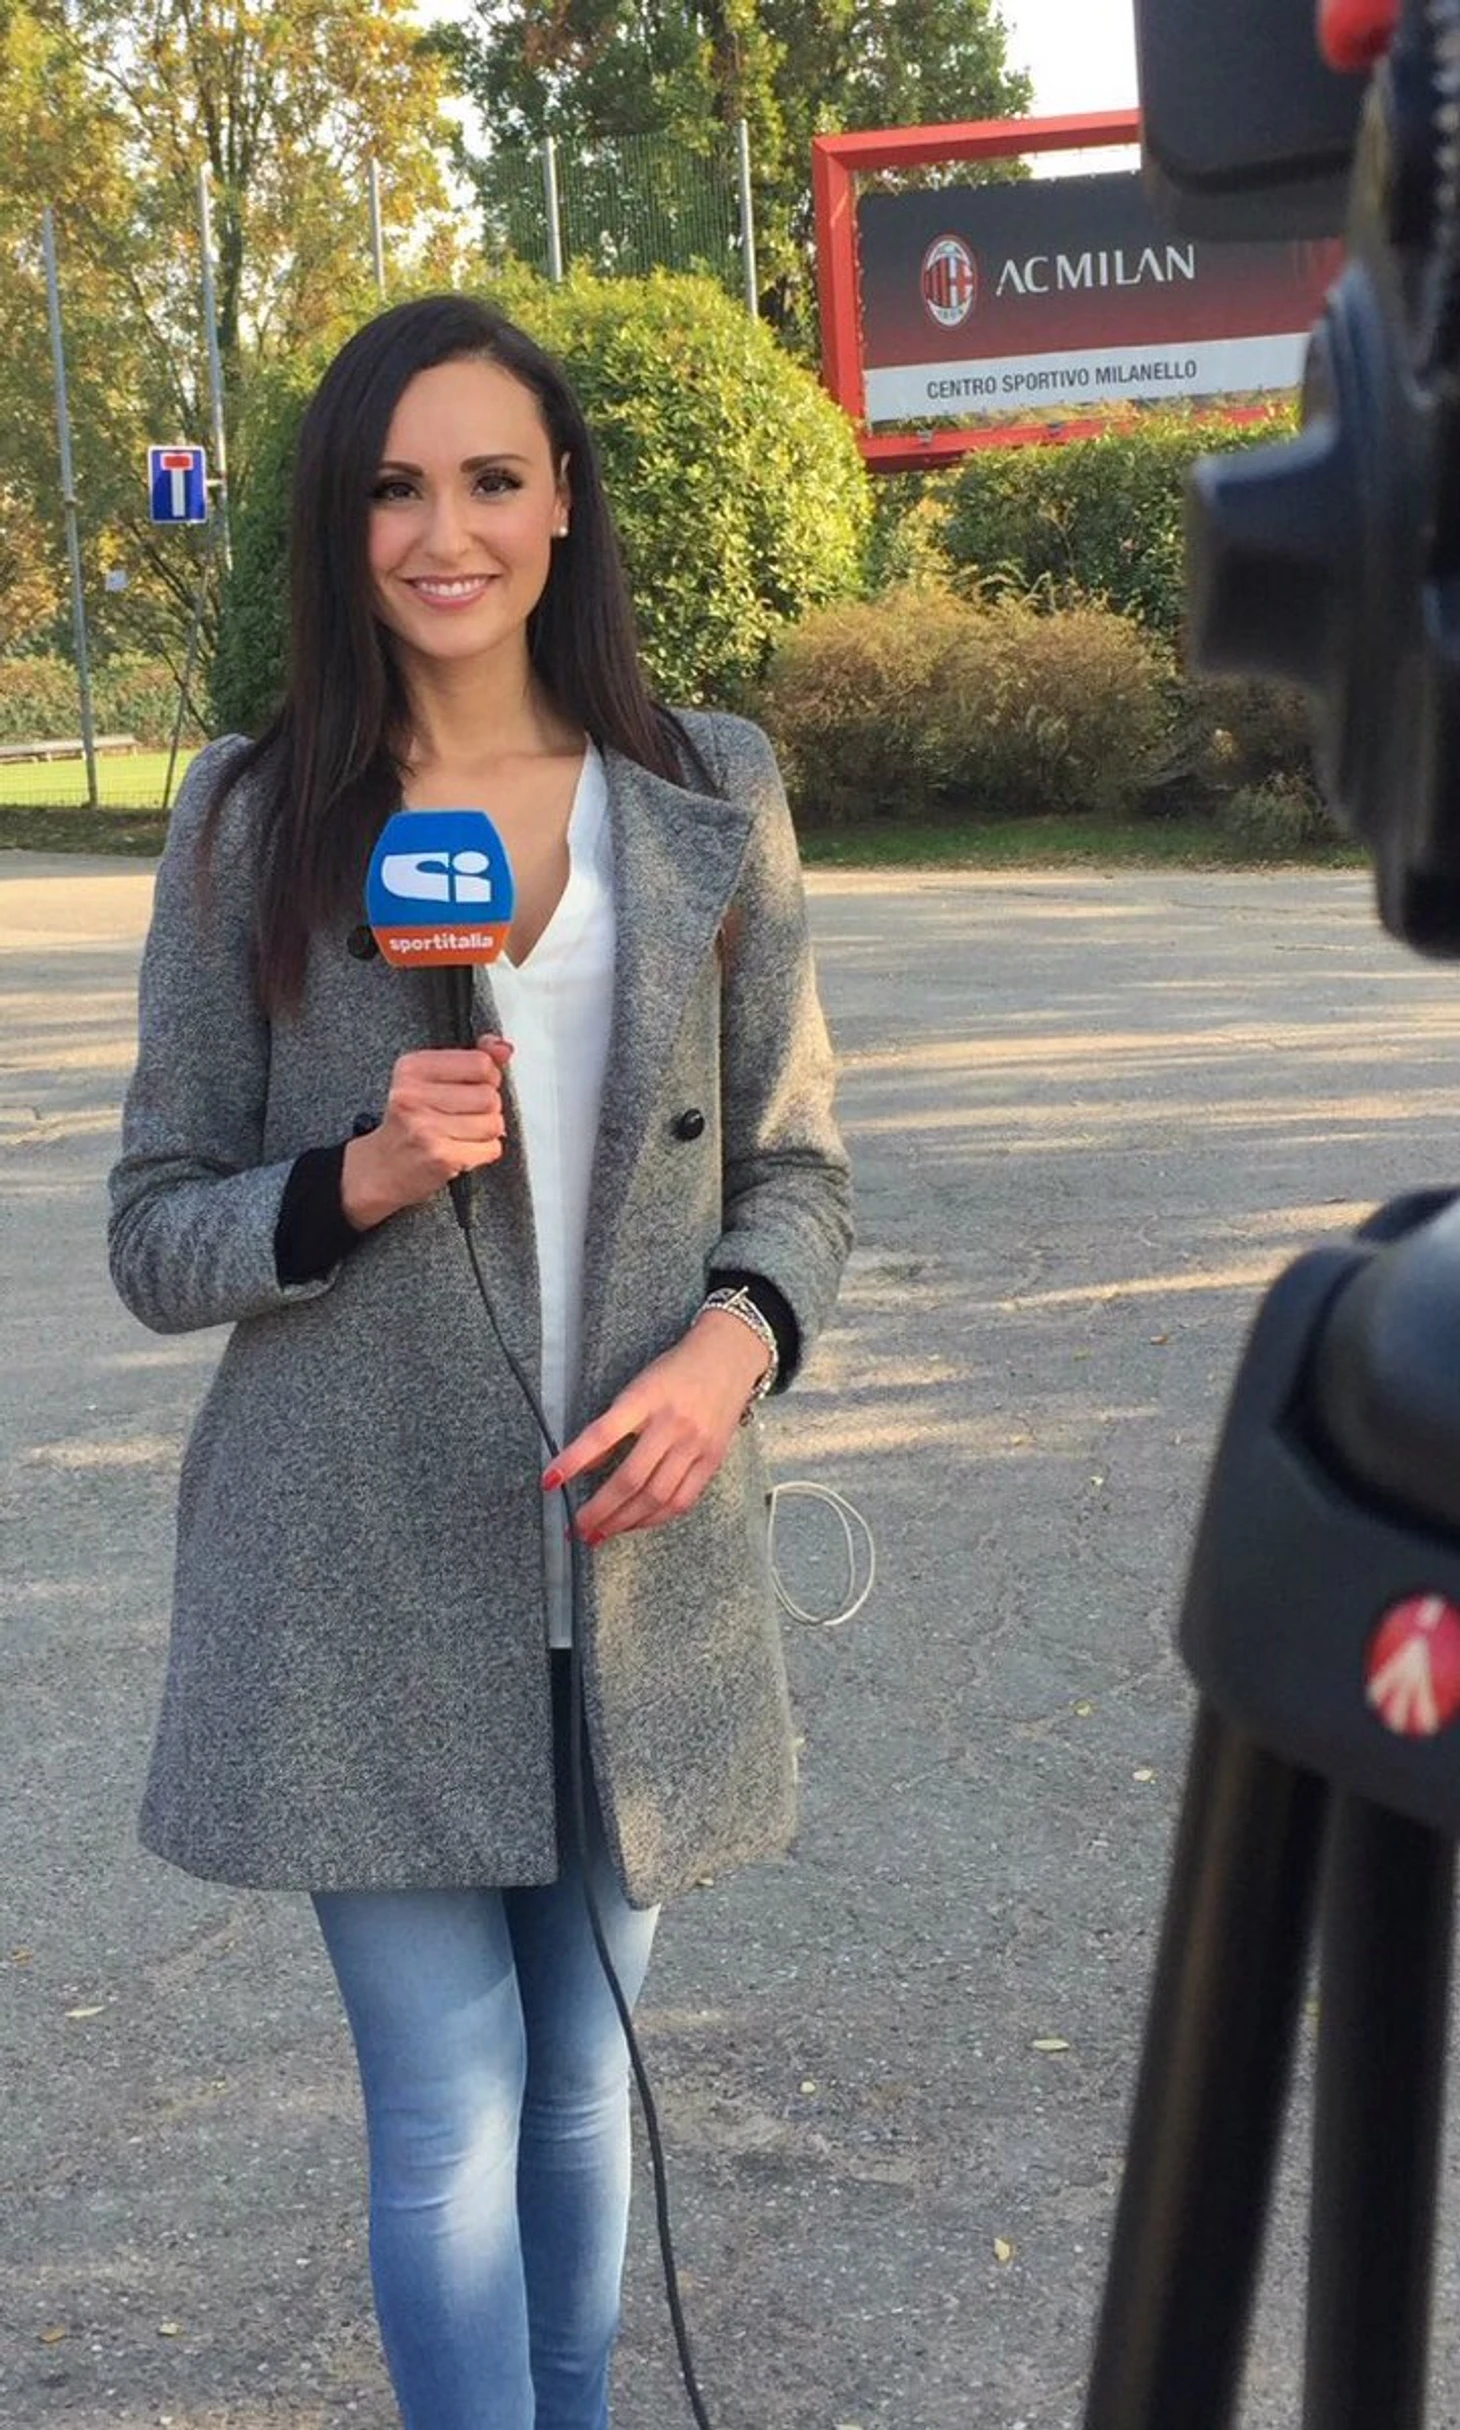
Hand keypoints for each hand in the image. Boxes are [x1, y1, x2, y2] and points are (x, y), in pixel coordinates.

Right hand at [341, 1035, 512, 1229]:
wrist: (380, 1169)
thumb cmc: (407, 1122)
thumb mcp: (428, 1080)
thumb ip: (469, 1059)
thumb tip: (504, 1048)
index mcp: (412, 1069)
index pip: (479, 1063)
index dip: (487, 1076)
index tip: (474, 1085)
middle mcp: (414, 1096)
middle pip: (489, 1095)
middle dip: (487, 1108)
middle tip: (464, 1114)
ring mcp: (427, 1128)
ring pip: (493, 1123)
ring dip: (486, 1131)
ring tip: (463, 1132)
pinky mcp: (441, 1157)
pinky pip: (490, 1148)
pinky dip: (483, 1151)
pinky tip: (462, 1149)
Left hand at [544, 1310, 770, 1542]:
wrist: (728, 1357)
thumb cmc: (675, 1371)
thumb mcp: (637, 1387)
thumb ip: (613, 1425)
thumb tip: (585, 1465)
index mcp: (646, 1399)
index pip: (602, 1435)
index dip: (573, 1461)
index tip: (550, 1482)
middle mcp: (671, 1424)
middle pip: (631, 1479)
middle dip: (599, 1510)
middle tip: (577, 1528)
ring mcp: (695, 1445)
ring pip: (656, 1497)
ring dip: (624, 1522)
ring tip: (601, 1534)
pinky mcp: (712, 1460)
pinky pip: (682, 1500)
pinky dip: (655, 1518)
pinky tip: (636, 1523)